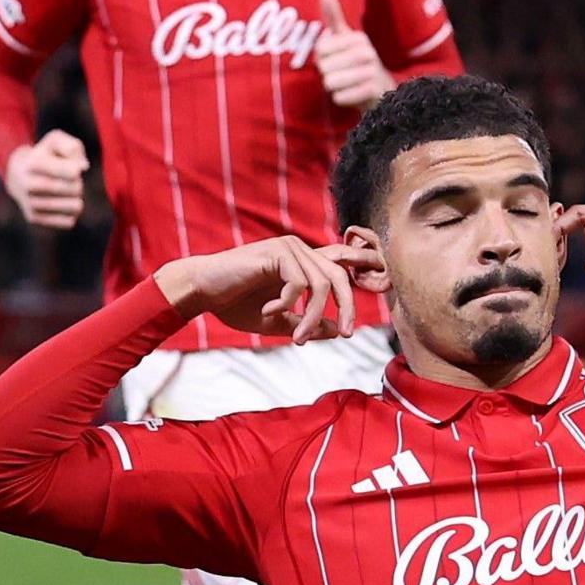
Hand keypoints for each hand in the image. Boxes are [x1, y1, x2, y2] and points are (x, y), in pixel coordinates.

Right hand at [4, 130, 88, 228]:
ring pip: (75, 207)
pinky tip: (61, 204)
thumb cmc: (43, 155)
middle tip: (67, 179)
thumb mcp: (55, 141)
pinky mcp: (33, 218)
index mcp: (35, 163)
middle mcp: (29, 185)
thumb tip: (83, 167)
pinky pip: (69, 221)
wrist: (15, 176)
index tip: (73, 168)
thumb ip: (72, 147)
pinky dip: (70, 213)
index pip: (72, 172)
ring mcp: (31, 203)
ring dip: (76, 198)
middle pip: (76, 189)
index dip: (77, 170)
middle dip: (77, 183)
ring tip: (66, 192)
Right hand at [153, 236, 361, 343]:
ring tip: (295, 337)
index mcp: (302, 262)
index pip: (340, 263)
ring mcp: (290, 247)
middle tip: (345, 335)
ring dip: (312, 316)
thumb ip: (306, 324)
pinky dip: (287, 304)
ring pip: (321, 285)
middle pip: (340, 277)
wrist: (202, 292)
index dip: (363, 268)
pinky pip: (300, 283)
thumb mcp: (277, 321)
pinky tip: (268, 310)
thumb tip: (337, 331)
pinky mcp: (278, 250)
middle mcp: (300, 250)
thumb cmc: (234, 305)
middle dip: (347, 307)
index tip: (381, 284)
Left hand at [314, 0, 394, 109]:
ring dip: (334, 88)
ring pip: (330, 83)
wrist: (381, 93)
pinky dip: (342, 99)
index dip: (322, 59)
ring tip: (348, 85)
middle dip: (328, 74)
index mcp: (358, 38)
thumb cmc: (357, 64)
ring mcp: (372, 71)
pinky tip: (353, 95)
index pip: (320, 49)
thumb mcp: (346, 39)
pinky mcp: (373, 91)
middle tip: (344, 74)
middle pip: (323, 67)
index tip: (337, 59)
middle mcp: (367, 51)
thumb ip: (334, 18)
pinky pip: (339, 98)